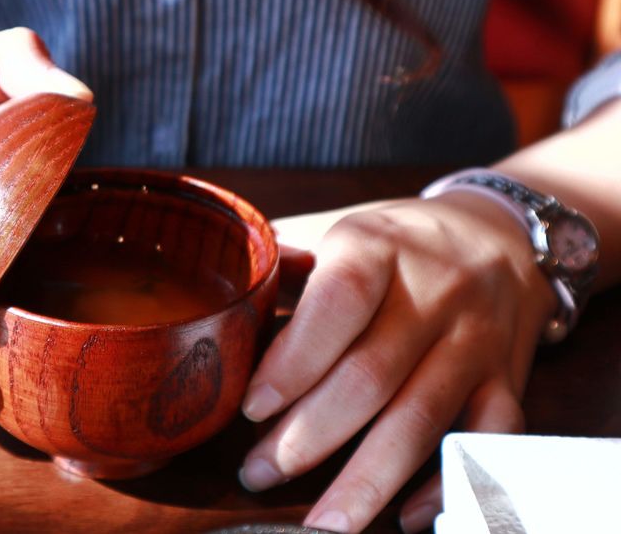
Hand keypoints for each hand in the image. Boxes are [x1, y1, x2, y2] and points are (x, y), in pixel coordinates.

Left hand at [239, 192, 556, 532]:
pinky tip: (404, 516)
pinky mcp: (507, 378)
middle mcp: (434, 292)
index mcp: (379, 246)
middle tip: (257, 473)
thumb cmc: (396, 242)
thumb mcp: (340, 228)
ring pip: (421, 420)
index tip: (251, 408)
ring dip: (366, 481)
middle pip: (370, 377)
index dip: (294, 360)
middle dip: (307, 437)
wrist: (498, 234)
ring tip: (319, 523)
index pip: (339, 302)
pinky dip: (446, 484)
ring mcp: (475, 340)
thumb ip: (284, 263)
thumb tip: (225, 298)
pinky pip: (486, 440)